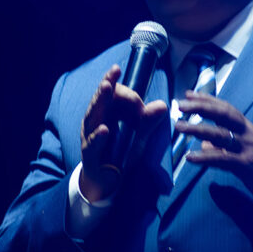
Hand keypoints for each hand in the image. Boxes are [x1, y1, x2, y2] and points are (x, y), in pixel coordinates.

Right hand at [80, 65, 167, 201]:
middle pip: (101, 98)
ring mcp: (90, 134)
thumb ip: (149, 120)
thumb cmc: (119, 151)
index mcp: (107, 112)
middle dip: (107, 83)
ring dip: (100, 100)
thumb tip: (163, 105)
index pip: (112, 92)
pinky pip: (93, 142)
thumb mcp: (139, 135)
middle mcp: (96, 119)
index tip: (126, 79)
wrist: (106, 180)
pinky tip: (105, 129)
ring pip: (93, 114)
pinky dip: (98, 136)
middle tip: (113, 71)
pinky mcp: (89, 152)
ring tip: (106, 87)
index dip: (122, 88)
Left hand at [176, 91, 252, 208]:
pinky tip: (190, 157)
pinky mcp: (248, 166)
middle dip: (201, 107)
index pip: (226, 108)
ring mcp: (248, 149)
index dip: (207, 100)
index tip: (189, 93)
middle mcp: (247, 134)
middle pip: (223, 114)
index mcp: (247, 129)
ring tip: (179, 126)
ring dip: (197, 129)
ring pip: (220, 134)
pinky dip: (205, 157)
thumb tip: (205, 144)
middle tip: (180, 104)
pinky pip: (223, 159)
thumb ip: (225, 147)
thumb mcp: (247, 152)